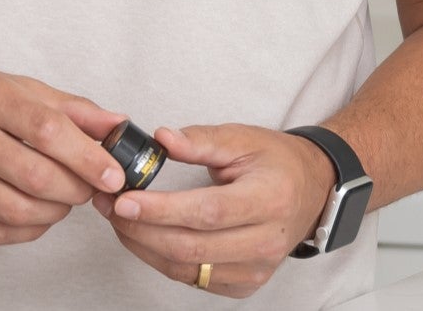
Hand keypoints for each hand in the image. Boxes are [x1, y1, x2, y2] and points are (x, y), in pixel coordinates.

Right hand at [0, 68, 128, 245]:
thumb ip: (70, 108)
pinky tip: (37, 213)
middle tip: (90, 186)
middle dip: (76, 189)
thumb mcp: (16, 86)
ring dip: (55, 212)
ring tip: (63, 198)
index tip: (113, 173)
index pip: (47, 130)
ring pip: (18, 211)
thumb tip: (118, 125)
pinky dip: (28, 229)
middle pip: (35, 177)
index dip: (87, 157)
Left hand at [90, 124, 335, 297]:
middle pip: (192, 248)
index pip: (207, 213)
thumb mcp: (244, 138)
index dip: (162, 211)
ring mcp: (257, 268)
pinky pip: (194, 280)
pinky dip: (163, 260)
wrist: (312, 189)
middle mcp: (266, 241)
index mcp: (269, 199)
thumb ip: (200, 140)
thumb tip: (161, 140)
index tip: (125, 200)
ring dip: (145, 247)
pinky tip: (146, 237)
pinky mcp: (245, 284)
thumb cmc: (277, 161)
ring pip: (187, 269)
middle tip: (111, 206)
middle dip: (142, 230)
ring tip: (120, 220)